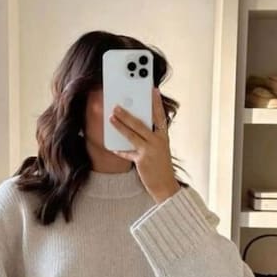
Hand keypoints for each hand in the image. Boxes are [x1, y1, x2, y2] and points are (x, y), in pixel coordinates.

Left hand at [109, 86, 180, 202]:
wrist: (165, 186)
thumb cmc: (161, 166)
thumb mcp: (160, 149)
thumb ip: (152, 137)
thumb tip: (136, 126)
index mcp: (163, 137)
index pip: (160, 116)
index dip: (156, 103)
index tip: (153, 90)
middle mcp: (158, 142)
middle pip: (140, 124)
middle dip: (127, 114)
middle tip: (116, 105)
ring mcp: (150, 151)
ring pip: (132, 135)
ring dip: (120, 125)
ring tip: (110, 118)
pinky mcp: (142, 161)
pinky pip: (127, 153)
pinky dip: (119, 150)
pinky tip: (111, 146)